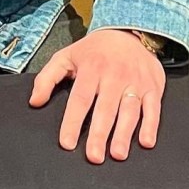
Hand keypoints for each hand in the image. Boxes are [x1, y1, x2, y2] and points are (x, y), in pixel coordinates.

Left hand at [28, 29, 165, 163]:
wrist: (129, 31)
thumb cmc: (95, 50)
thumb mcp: (66, 56)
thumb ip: (47, 78)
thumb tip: (35, 101)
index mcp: (91, 68)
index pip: (80, 99)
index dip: (73, 122)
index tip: (67, 142)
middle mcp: (114, 75)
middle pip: (105, 109)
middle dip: (99, 134)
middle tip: (93, 157)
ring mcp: (135, 82)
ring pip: (130, 111)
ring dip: (124, 134)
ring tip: (117, 154)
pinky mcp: (153, 87)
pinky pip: (154, 108)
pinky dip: (151, 126)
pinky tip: (145, 142)